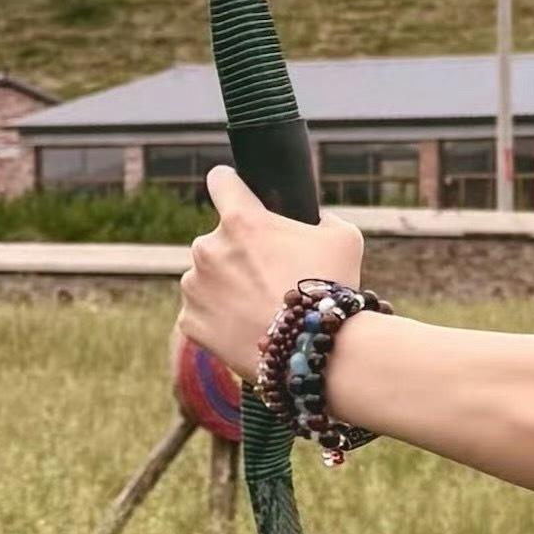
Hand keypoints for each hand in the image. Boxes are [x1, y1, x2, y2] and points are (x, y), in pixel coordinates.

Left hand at [180, 166, 331, 391]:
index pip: (220, 181)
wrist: (313, 352)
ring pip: (207, 277)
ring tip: (262, 308)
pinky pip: (201, 312)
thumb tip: (312, 220)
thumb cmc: (331, 290)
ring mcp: (194, 286)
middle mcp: (208, 248)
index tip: (236, 193)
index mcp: (241, 220)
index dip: (232, 186)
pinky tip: (248, 327)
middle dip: (239, 253)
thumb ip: (321, 219)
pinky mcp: (189, 321)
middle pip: (219, 240)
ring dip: (226, 286)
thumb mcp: (344, 238)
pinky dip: (220, 318)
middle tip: (271, 277)